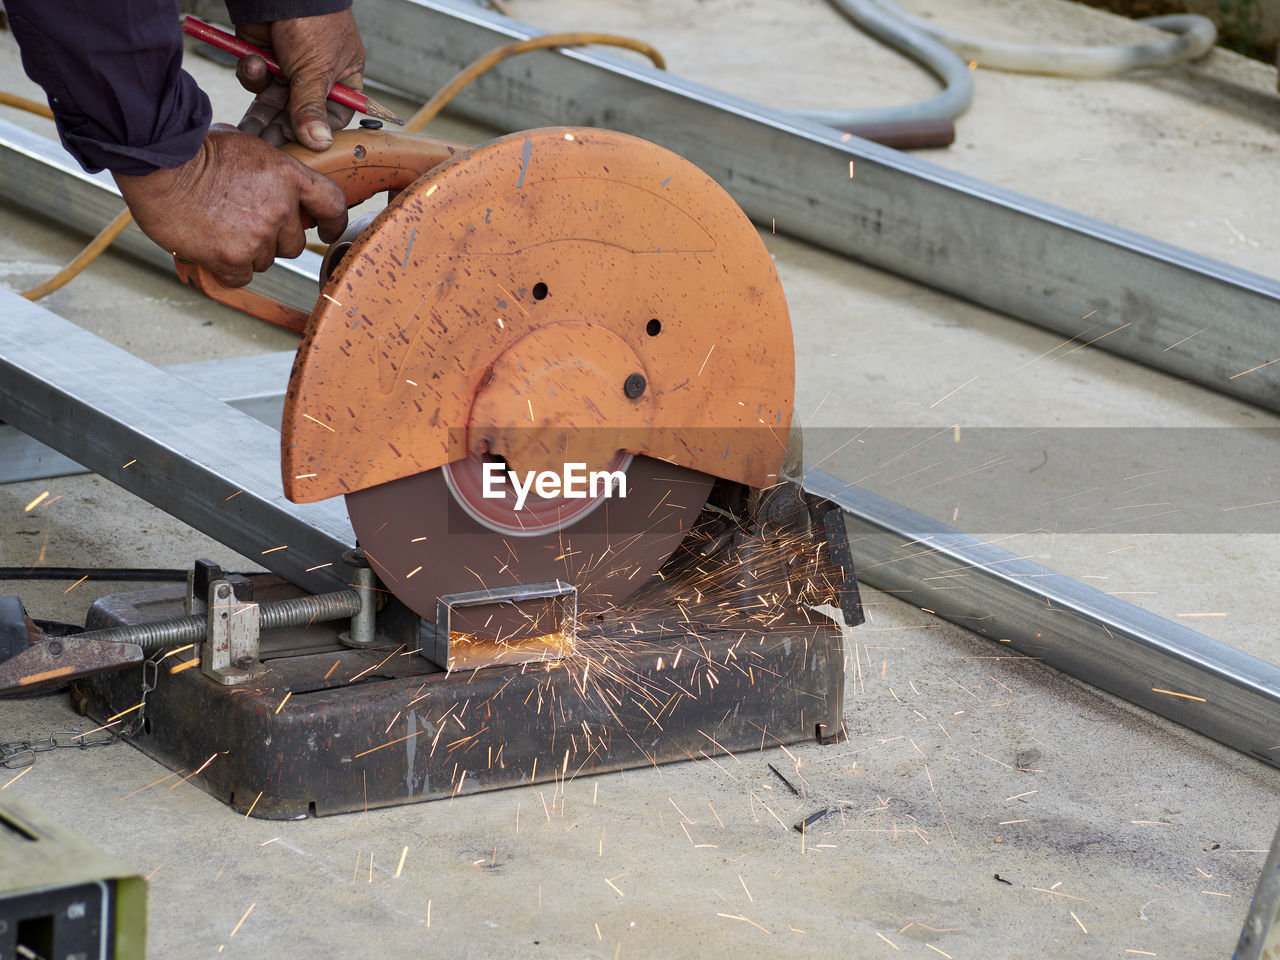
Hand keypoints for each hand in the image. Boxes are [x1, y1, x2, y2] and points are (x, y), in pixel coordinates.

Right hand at [113, 125, 347, 288]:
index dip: (332, 222)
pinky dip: (227, 269)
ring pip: (265, 260)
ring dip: (246, 252)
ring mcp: (259, 234)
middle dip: (272, 239)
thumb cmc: (193, 150)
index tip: (325, 230)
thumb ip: (269, 171)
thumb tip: (277, 184)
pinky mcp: (234, 256)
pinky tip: (210, 249)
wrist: (158, 165)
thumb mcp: (244, 146)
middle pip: (292, 243)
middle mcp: (280, 207)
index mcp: (288, 175)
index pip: (331, 204)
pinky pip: (241, 277)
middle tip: (242, 224)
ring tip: (218, 228)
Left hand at [234, 10, 365, 150]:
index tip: (299, 140)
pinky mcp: (265, 56)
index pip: (334, 116)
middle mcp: (317, 76)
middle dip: (280, 126)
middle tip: (266, 144)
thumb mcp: (316, 71)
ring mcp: (289, 66)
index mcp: (342, 78)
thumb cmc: (312, 23)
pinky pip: (257, 78)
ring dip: (261, 105)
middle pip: (299, 113)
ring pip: (274, 100)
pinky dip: (251, 73)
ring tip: (252, 113)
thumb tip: (319, 144)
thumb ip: (312, 109)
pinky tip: (253, 61)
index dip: (316, 129)